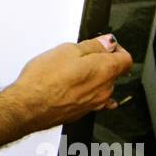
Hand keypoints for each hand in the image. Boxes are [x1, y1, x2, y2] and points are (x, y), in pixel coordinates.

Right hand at [6, 34, 132, 132]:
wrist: (28, 107)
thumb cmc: (44, 80)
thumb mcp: (68, 50)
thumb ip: (93, 46)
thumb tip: (108, 42)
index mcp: (104, 71)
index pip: (126, 59)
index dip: (117, 49)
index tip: (105, 45)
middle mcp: (104, 90)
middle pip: (112, 73)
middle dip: (101, 62)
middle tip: (82, 55)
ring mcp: (93, 104)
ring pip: (100, 87)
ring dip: (91, 78)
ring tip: (70, 71)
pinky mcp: (81, 113)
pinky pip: (90, 99)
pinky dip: (84, 92)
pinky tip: (73, 88)